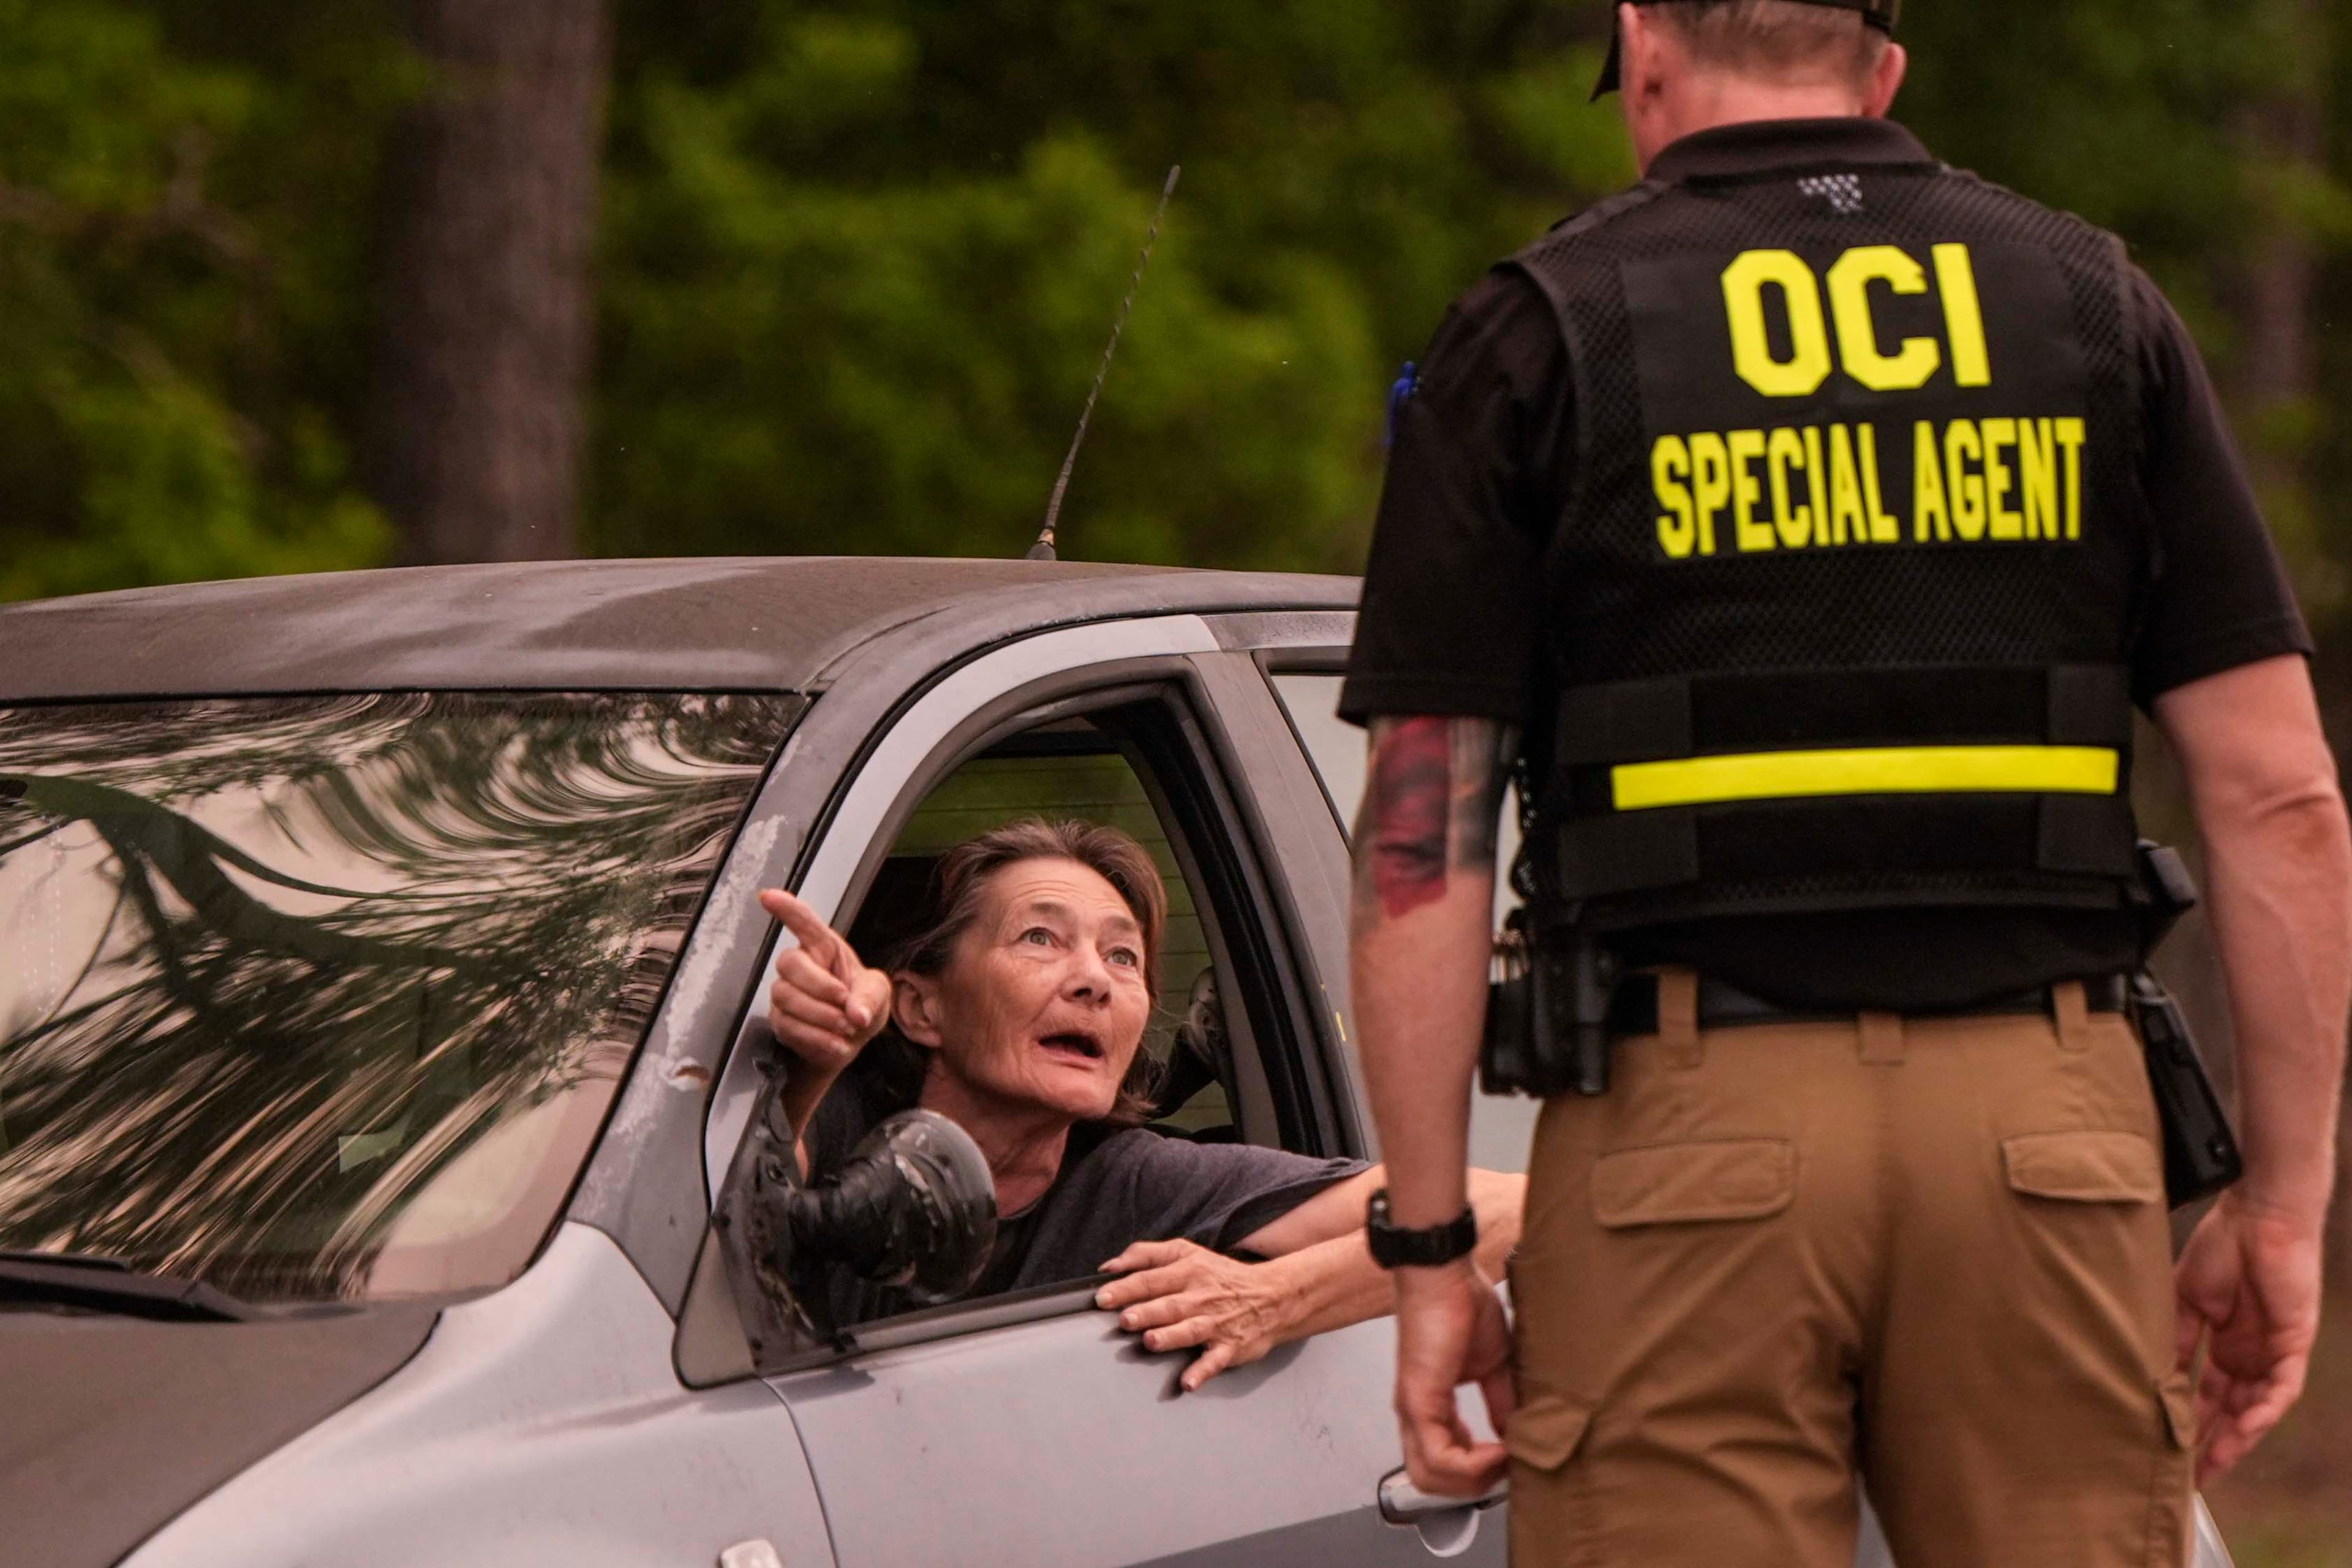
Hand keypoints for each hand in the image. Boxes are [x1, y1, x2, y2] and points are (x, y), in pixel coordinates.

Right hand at [757, 888, 892, 1073]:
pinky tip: (837, 1043)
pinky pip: (790, 1027)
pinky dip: (819, 1039)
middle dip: (820, 986)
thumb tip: (856, 1012)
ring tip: (846, 1028)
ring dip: (822, 1016)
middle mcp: (800, 967)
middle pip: (790, 963)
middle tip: (845, 1004)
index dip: (786, 909)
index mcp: (824, 948)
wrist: (850, 1042)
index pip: (803, 923)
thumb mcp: (878, 994)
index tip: (769, 897)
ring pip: (787, 998)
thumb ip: (870, 996)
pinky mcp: (781, 1022)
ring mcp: (785, 994)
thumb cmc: (861, 1006)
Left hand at [1096, 1239, 1291, 1390]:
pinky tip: (1188, 1383)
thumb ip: (1145, 1255)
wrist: (1273, 1296)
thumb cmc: (1220, 1276)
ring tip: (1151, 1341)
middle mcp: (1200, 1297)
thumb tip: (1108, 1267)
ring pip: (1190, 1330)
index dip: (1127, 1288)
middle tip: (1125, 1320)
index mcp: (1188, 1271)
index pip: (1152, 1279)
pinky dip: (1202, 1372)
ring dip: (1170, 1336)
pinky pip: (1215, 1361)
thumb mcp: (1186, 1253)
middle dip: (1147, 1312)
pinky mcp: (1229, 1347)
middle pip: (1169, 1305)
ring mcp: (1216, 1324)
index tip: (1103, 1298)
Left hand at [1393, 1262, 1514, 1496]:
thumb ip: (1501, 1402)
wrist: (1444, 1273)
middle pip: (1430, 1480)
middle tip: (1507, 1468)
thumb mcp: (1494, 1363)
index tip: (1512, 1461)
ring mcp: (1413, 1409)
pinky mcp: (1418, 1400)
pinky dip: (1471, 1464)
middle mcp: (1416, 1414)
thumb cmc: (1461, 1303)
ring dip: (1472, 1480)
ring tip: (1503, 1460)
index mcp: (1432, 1407)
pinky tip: (1497, 1450)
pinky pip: (1437, 1456)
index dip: (1479, 1472)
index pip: (1444, 1462)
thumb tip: (1516, 1435)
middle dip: (1473, 1486)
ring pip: (1427, 1477)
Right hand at [2174, 1192, 2324, 1483]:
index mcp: (2223, 1344)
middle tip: (2194, 1477)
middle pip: (2233, 1411)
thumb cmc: (2221, 1246)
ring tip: (2214, 1461)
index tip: (2171, 1452)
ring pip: (2258, 1407)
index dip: (2191, 1424)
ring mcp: (2273, 1352)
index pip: (2207, 1396)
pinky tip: (2247, 1423)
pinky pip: (2282, 1387)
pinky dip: (2265, 1407)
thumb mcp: (2186, 1298)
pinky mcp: (2294, 1344)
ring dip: (2238, 1435)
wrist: (2257, 1215)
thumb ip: (2177, 1337)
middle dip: (2214, 1445)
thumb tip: (2158, 1376)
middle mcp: (2249, 1355)